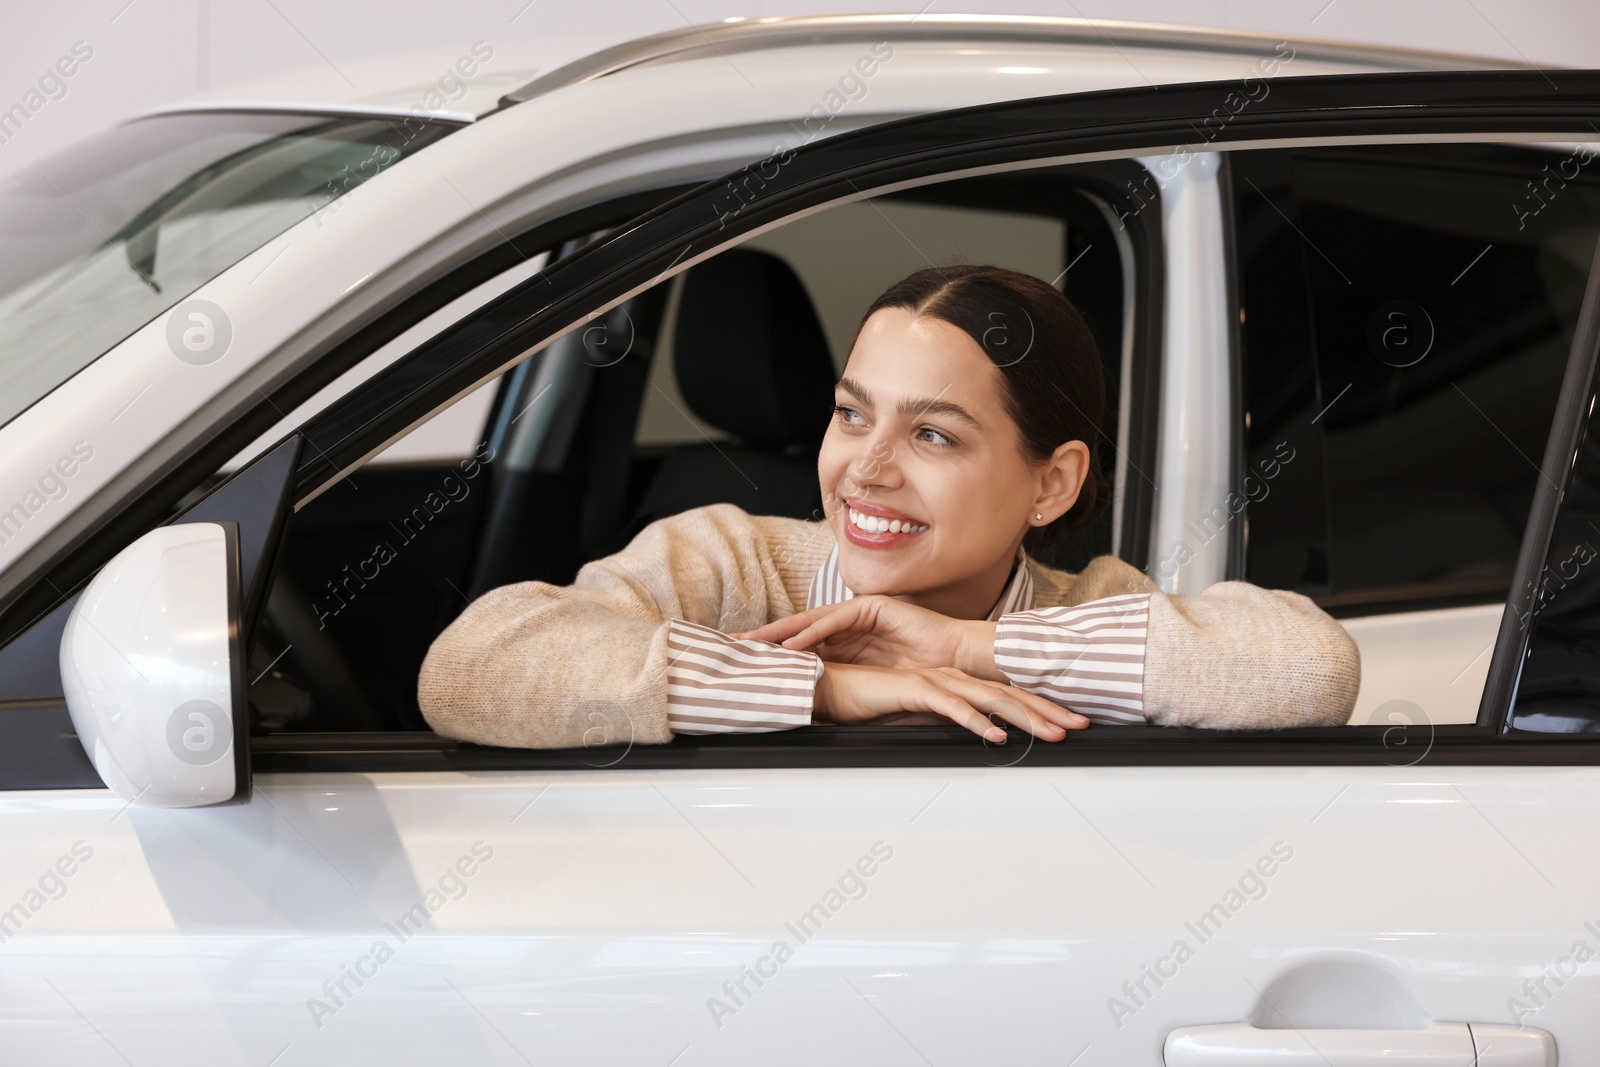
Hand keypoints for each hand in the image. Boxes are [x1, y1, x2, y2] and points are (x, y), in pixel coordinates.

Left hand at [733, 595, 1001, 679]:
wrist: (958, 662)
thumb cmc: (922, 676)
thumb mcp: (869, 685)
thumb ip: (840, 687)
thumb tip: (810, 709)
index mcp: (846, 643)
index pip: (802, 646)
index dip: (773, 654)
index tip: (743, 663)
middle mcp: (848, 625)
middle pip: (798, 630)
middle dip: (765, 639)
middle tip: (733, 646)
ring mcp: (860, 613)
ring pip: (811, 622)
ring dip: (781, 633)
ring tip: (754, 644)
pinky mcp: (873, 607)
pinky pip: (836, 620)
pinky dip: (813, 631)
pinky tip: (792, 643)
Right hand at [813, 661, 1088, 742]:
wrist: (826, 685)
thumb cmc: (862, 700)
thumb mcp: (910, 716)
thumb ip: (937, 723)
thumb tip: (964, 740)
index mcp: (950, 684)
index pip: (1003, 697)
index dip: (1037, 708)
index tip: (1065, 724)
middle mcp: (947, 678)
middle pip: (1007, 695)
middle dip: (1047, 710)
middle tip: (1079, 726)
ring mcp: (932, 681)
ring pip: (988, 700)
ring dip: (1024, 717)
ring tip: (1052, 733)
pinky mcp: (912, 689)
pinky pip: (950, 707)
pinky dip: (976, 721)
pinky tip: (995, 736)